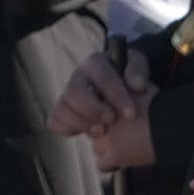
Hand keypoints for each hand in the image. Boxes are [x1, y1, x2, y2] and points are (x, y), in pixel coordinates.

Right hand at [53, 49, 156, 175]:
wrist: (123, 89)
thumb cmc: (130, 76)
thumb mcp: (138, 65)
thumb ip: (138, 70)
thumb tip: (136, 85)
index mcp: (96, 63)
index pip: (102, 77)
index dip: (116, 96)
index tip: (131, 114)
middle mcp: (78, 78)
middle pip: (74, 93)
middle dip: (93, 110)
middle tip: (111, 121)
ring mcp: (67, 96)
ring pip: (62, 109)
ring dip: (82, 123)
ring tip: (102, 130)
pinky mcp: (62, 112)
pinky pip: (55, 123)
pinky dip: (68, 129)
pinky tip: (88, 131)